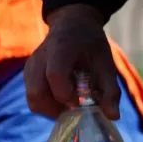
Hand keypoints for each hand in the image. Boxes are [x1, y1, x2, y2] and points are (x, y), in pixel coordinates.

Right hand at [24, 4, 121, 119]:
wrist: (72, 25)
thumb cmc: (91, 44)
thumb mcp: (106, 62)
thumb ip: (110, 89)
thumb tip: (114, 117)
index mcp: (61, 48)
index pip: (55, 75)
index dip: (66, 94)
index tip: (80, 102)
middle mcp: (41, 56)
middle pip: (36, 92)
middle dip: (55, 109)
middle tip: (74, 109)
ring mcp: (31, 65)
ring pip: (32, 98)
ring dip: (50, 109)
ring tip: (69, 104)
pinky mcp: (28, 73)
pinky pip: (32, 96)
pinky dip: (46, 104)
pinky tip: (62, 98)